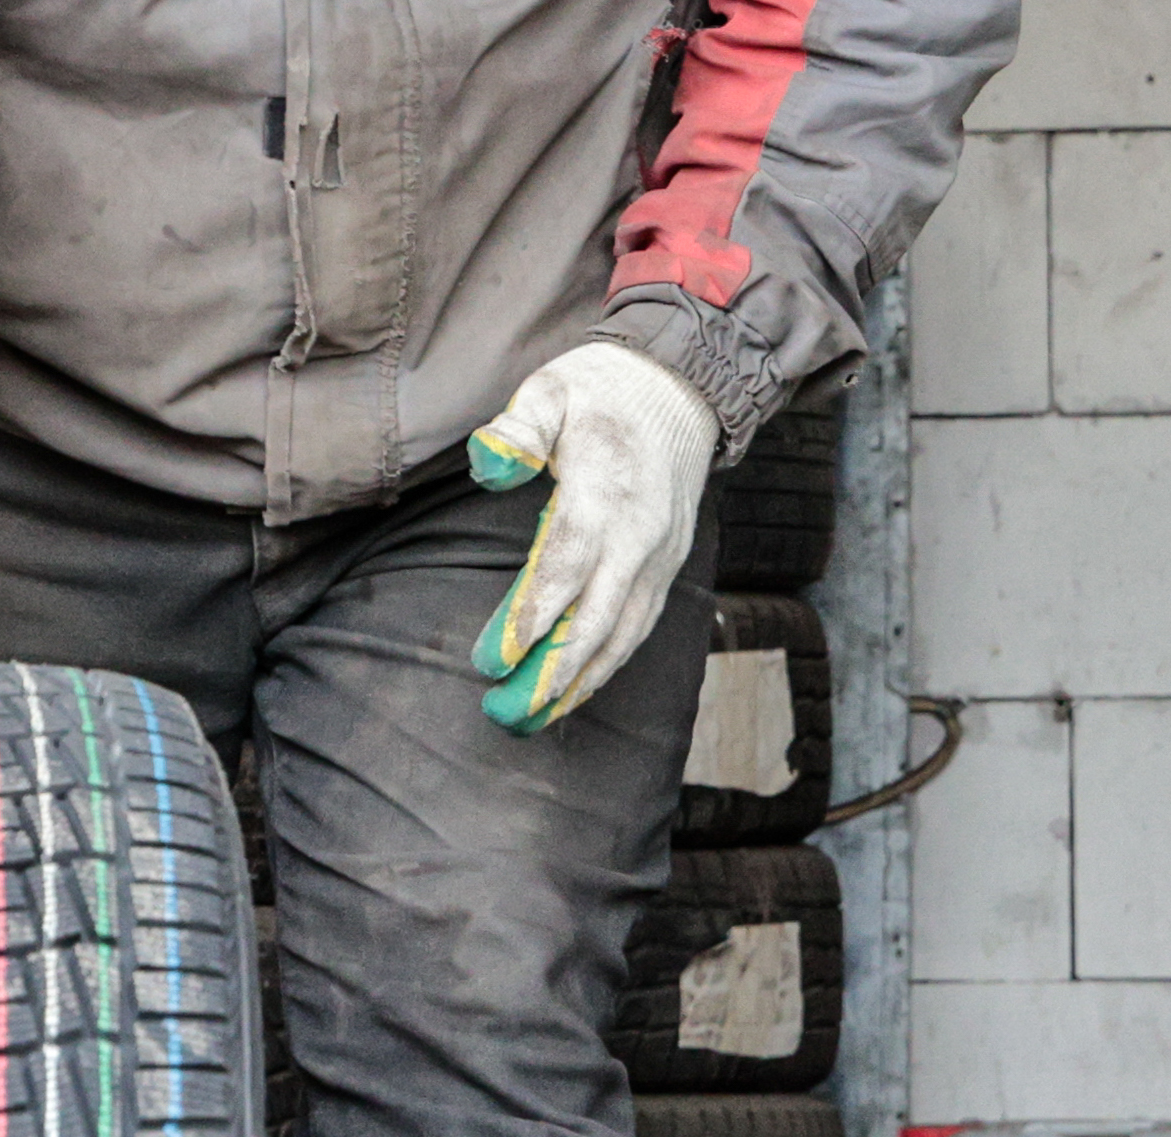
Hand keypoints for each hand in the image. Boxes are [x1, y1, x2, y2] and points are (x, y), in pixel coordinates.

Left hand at [466, 343, 718, 733]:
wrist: (682, 382)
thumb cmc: (601, 390)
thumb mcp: (551, 389)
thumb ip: (519, 426)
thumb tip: (488, 459)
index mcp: (607, 494)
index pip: (568, 567)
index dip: (533, 617)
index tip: (491, 660)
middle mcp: (641, 533)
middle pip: (599, 618)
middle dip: (552, 672)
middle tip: (502, 713)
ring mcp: (661, 552)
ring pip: (625, 633)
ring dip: (580, 681)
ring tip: (534, 720)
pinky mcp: (669, 562)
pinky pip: (640, 624)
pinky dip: (608, 662)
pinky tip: (574, 688)